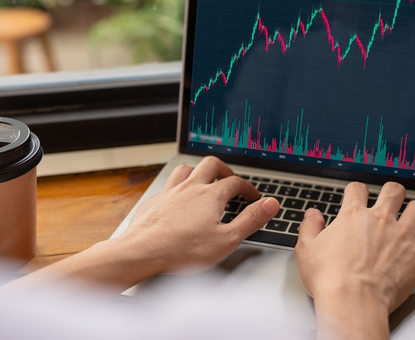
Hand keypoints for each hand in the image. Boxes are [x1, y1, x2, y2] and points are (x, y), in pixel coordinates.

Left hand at [117, 156, 279, 274]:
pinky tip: (176, 197)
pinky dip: (177, 186)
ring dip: (198, 171)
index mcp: (210, 195)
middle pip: (210, 164)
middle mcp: (190, 187)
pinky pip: (168, 184)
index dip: (248, 188)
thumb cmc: (183, 249)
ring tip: (203, 180)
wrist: (143, 251)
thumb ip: (250, 220)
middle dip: (224, 169)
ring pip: (186, 168)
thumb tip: (271, 204)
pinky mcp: (155, 200)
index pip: (235, 182)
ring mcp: (170, 192)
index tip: (253, 196)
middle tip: (230, 179)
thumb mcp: (227, 239)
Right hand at [295, 181, 414, 339]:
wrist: (352, 302)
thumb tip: (313, 214)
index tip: (356, 197)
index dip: (357, 191)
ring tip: (413, 217)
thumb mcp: (306, 249)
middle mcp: (381, 221)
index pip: (358, 189)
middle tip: (390, 200)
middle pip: (394, 191)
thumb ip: (310, 227)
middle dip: (393, 193)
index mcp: (353, 216)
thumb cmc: (329, 279)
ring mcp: (403, 237)